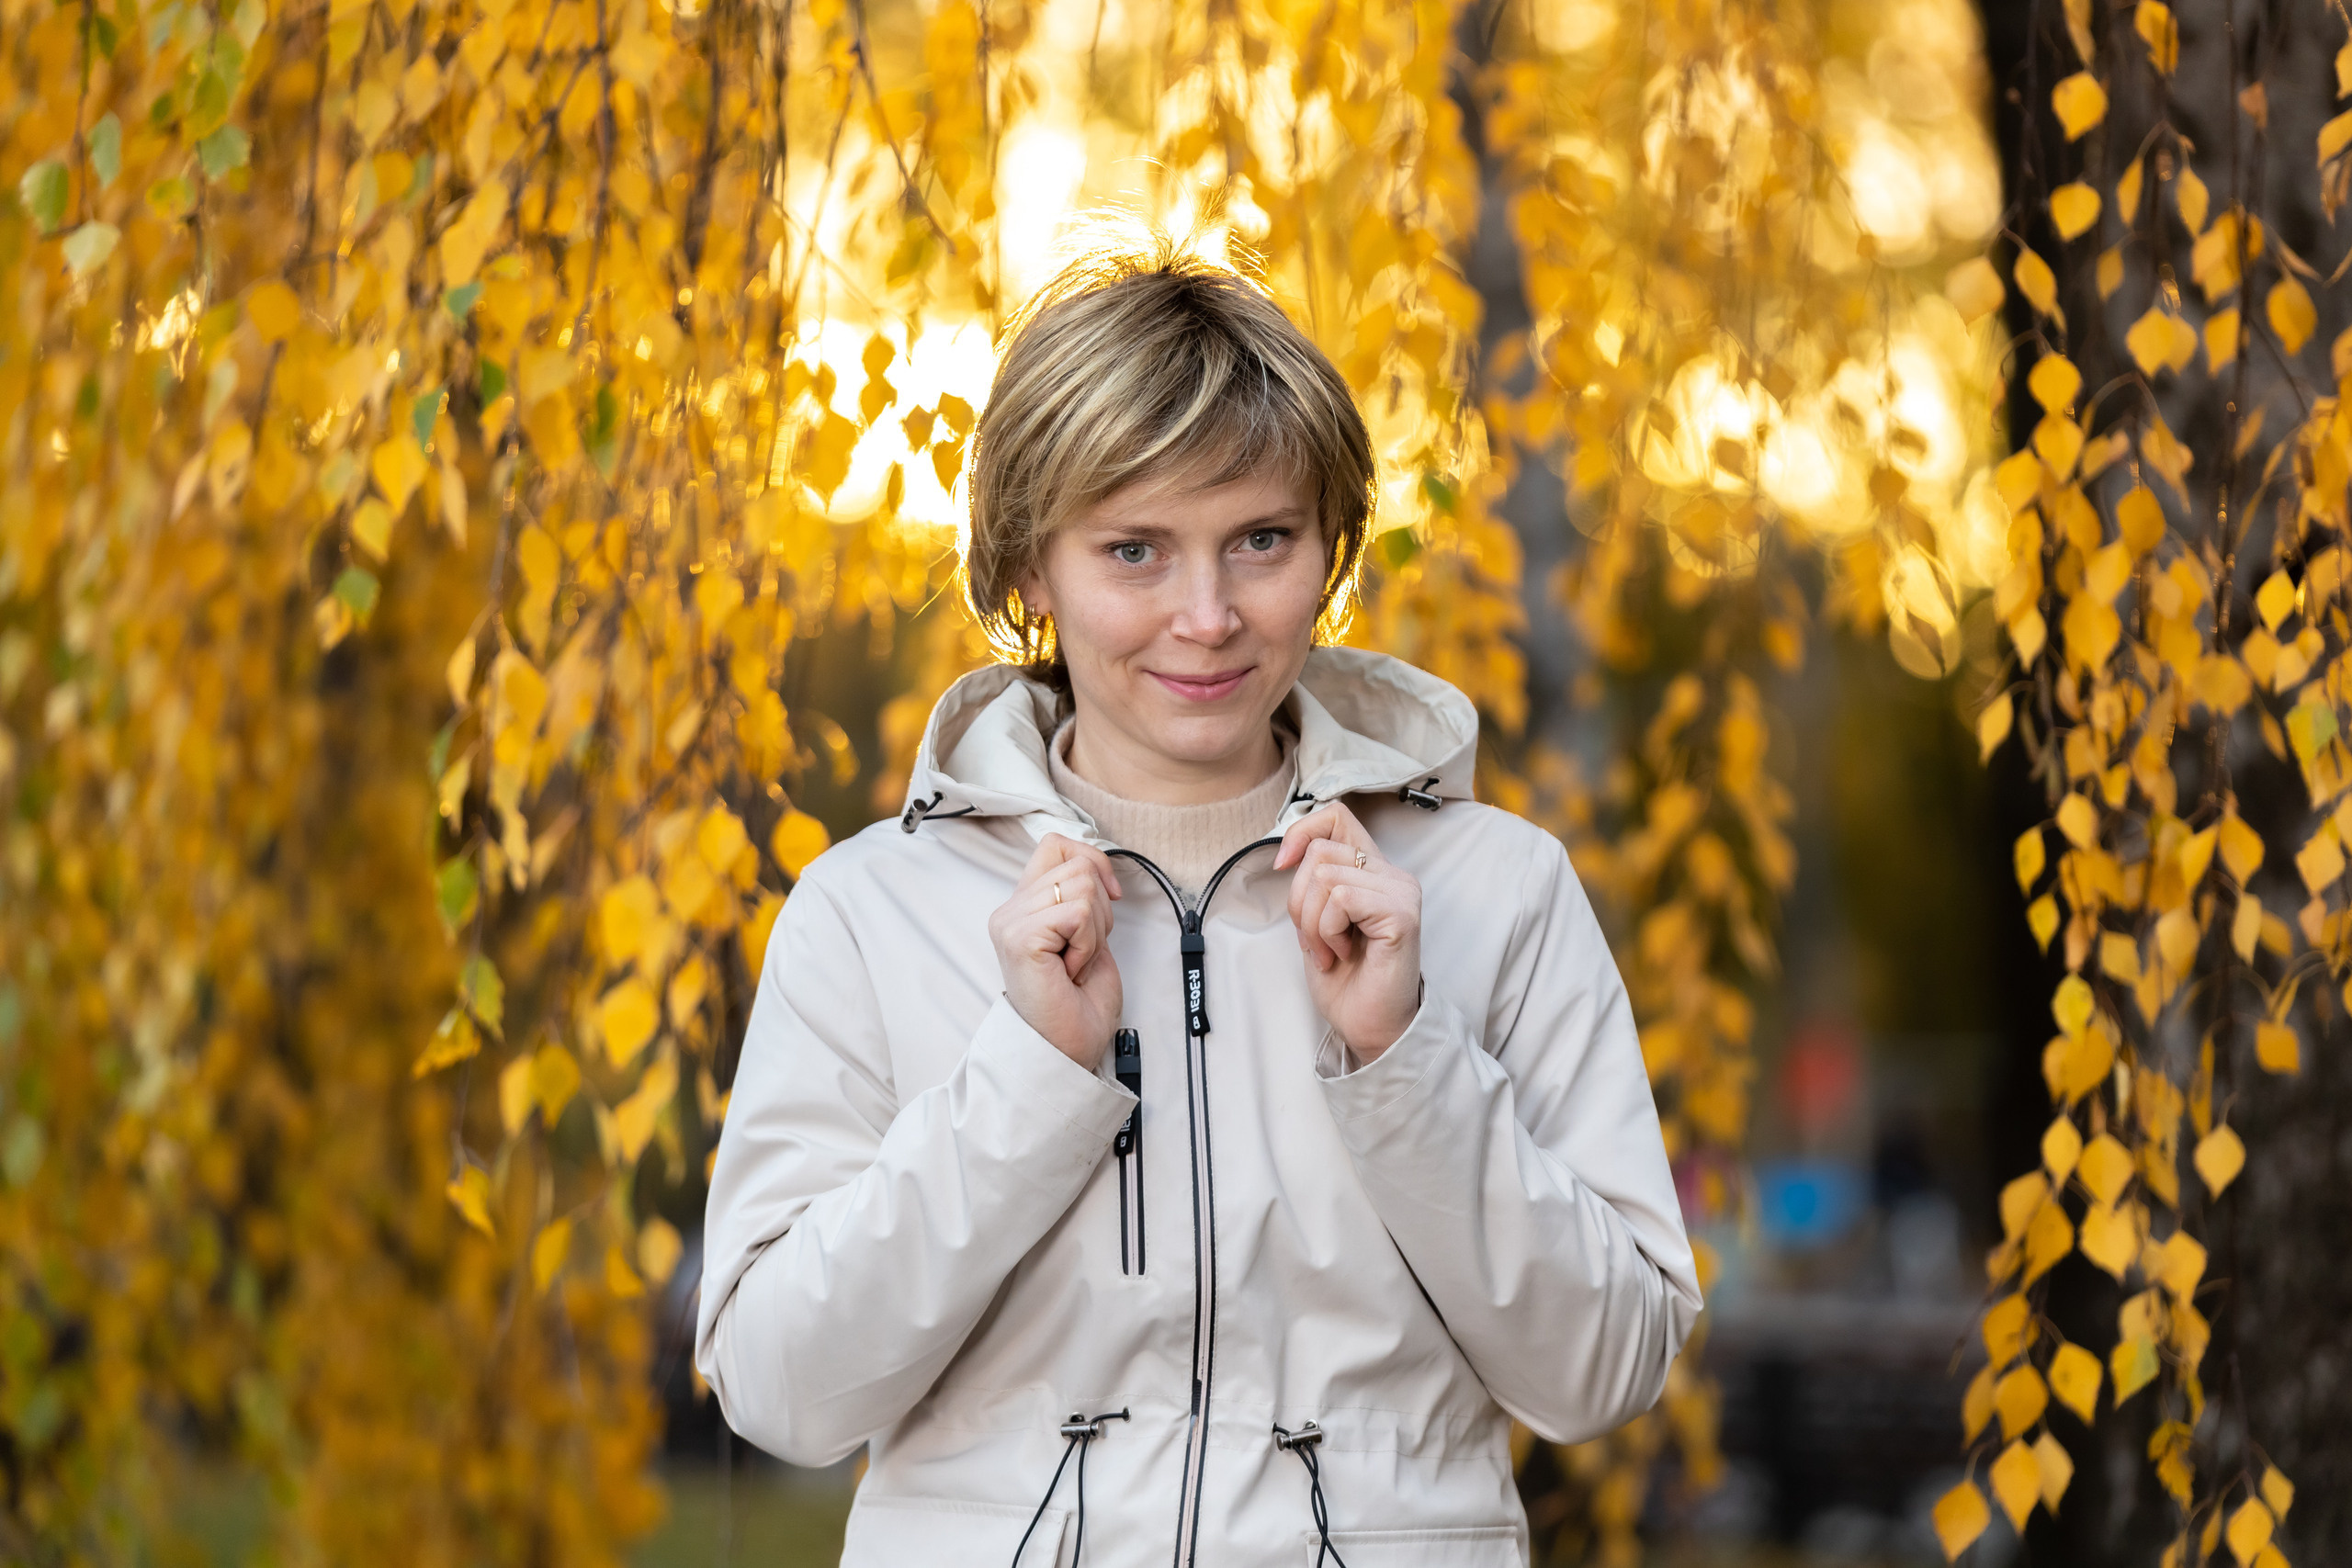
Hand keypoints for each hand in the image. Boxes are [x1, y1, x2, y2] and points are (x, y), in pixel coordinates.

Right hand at [989, 834, 1123, 1070]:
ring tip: (1075, 962)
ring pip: (1081, 885)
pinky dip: (1088, 943)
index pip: (1056, 843)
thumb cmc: (1078, 1005)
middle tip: (1082, 951)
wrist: (1067, 1051)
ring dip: (1094, 929)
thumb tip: (1096, 864)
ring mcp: (1010, 923)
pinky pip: (1077, 912)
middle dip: (1100, 908)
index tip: (1111, 898)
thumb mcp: (1087, 934)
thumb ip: (1081, 896)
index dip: (1093, 861)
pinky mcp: (1020, 937)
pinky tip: (1071, 970)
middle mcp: (1009, 910)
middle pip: (1077, 862)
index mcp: (1022, 906)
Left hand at [1274, 803, 1421, 1063]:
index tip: (1282, 866)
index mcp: (1373, 871)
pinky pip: (1341, 898)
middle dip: (1299, 900)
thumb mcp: (1316, 918)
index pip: (1337, 816)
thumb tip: (1287, 853)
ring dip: (1312, 923)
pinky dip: (1327, 931)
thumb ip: (1313, 881)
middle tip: (1315, 940)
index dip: (1301, 831)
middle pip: (1320, 851)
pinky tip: (1343, 953)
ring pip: (1325, 875)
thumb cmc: (1346, 978)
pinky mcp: (1401, 914)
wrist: (1368, 1025)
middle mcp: (1393, 874)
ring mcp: (1401, 892)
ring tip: (1330, 951)